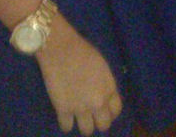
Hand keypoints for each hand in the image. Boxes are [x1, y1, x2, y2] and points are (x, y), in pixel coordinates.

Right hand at [35, 15, 123, 134]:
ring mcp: (81, 108)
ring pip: (87, 131)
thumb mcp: (101, 66)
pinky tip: (64, 115)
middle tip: (89, 114)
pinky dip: (65, 123)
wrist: (60, 47)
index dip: (109, 112)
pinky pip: (66, 128)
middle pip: (103, 126)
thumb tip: (102, 96)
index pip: (116, 111)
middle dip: (97, 121)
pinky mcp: (63, 109)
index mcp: (109, 89)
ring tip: (76, 116)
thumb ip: (105, 84)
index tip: (102, 109)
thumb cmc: (81, 50)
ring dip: (82, 124)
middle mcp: (98, 102)